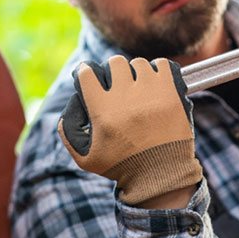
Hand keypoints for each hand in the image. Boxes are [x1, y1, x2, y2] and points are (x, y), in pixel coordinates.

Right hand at [57, 55, 201, 205]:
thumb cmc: (123, 167)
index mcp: (103, 111)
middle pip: (115, 63)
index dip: (86, 72)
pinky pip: (163, 65)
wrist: (161, 174)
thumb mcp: (86, 158)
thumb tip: (66, 112)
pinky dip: (158, 70)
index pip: (87, 74)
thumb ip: (69, 135)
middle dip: (113, 71)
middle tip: (117, 83)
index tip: (90, 75)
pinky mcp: (171, 93)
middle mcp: (126, 98)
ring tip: (139, 87)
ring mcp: (150, 93)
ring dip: (136, 72)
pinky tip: (155, 83)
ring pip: (139, 64)